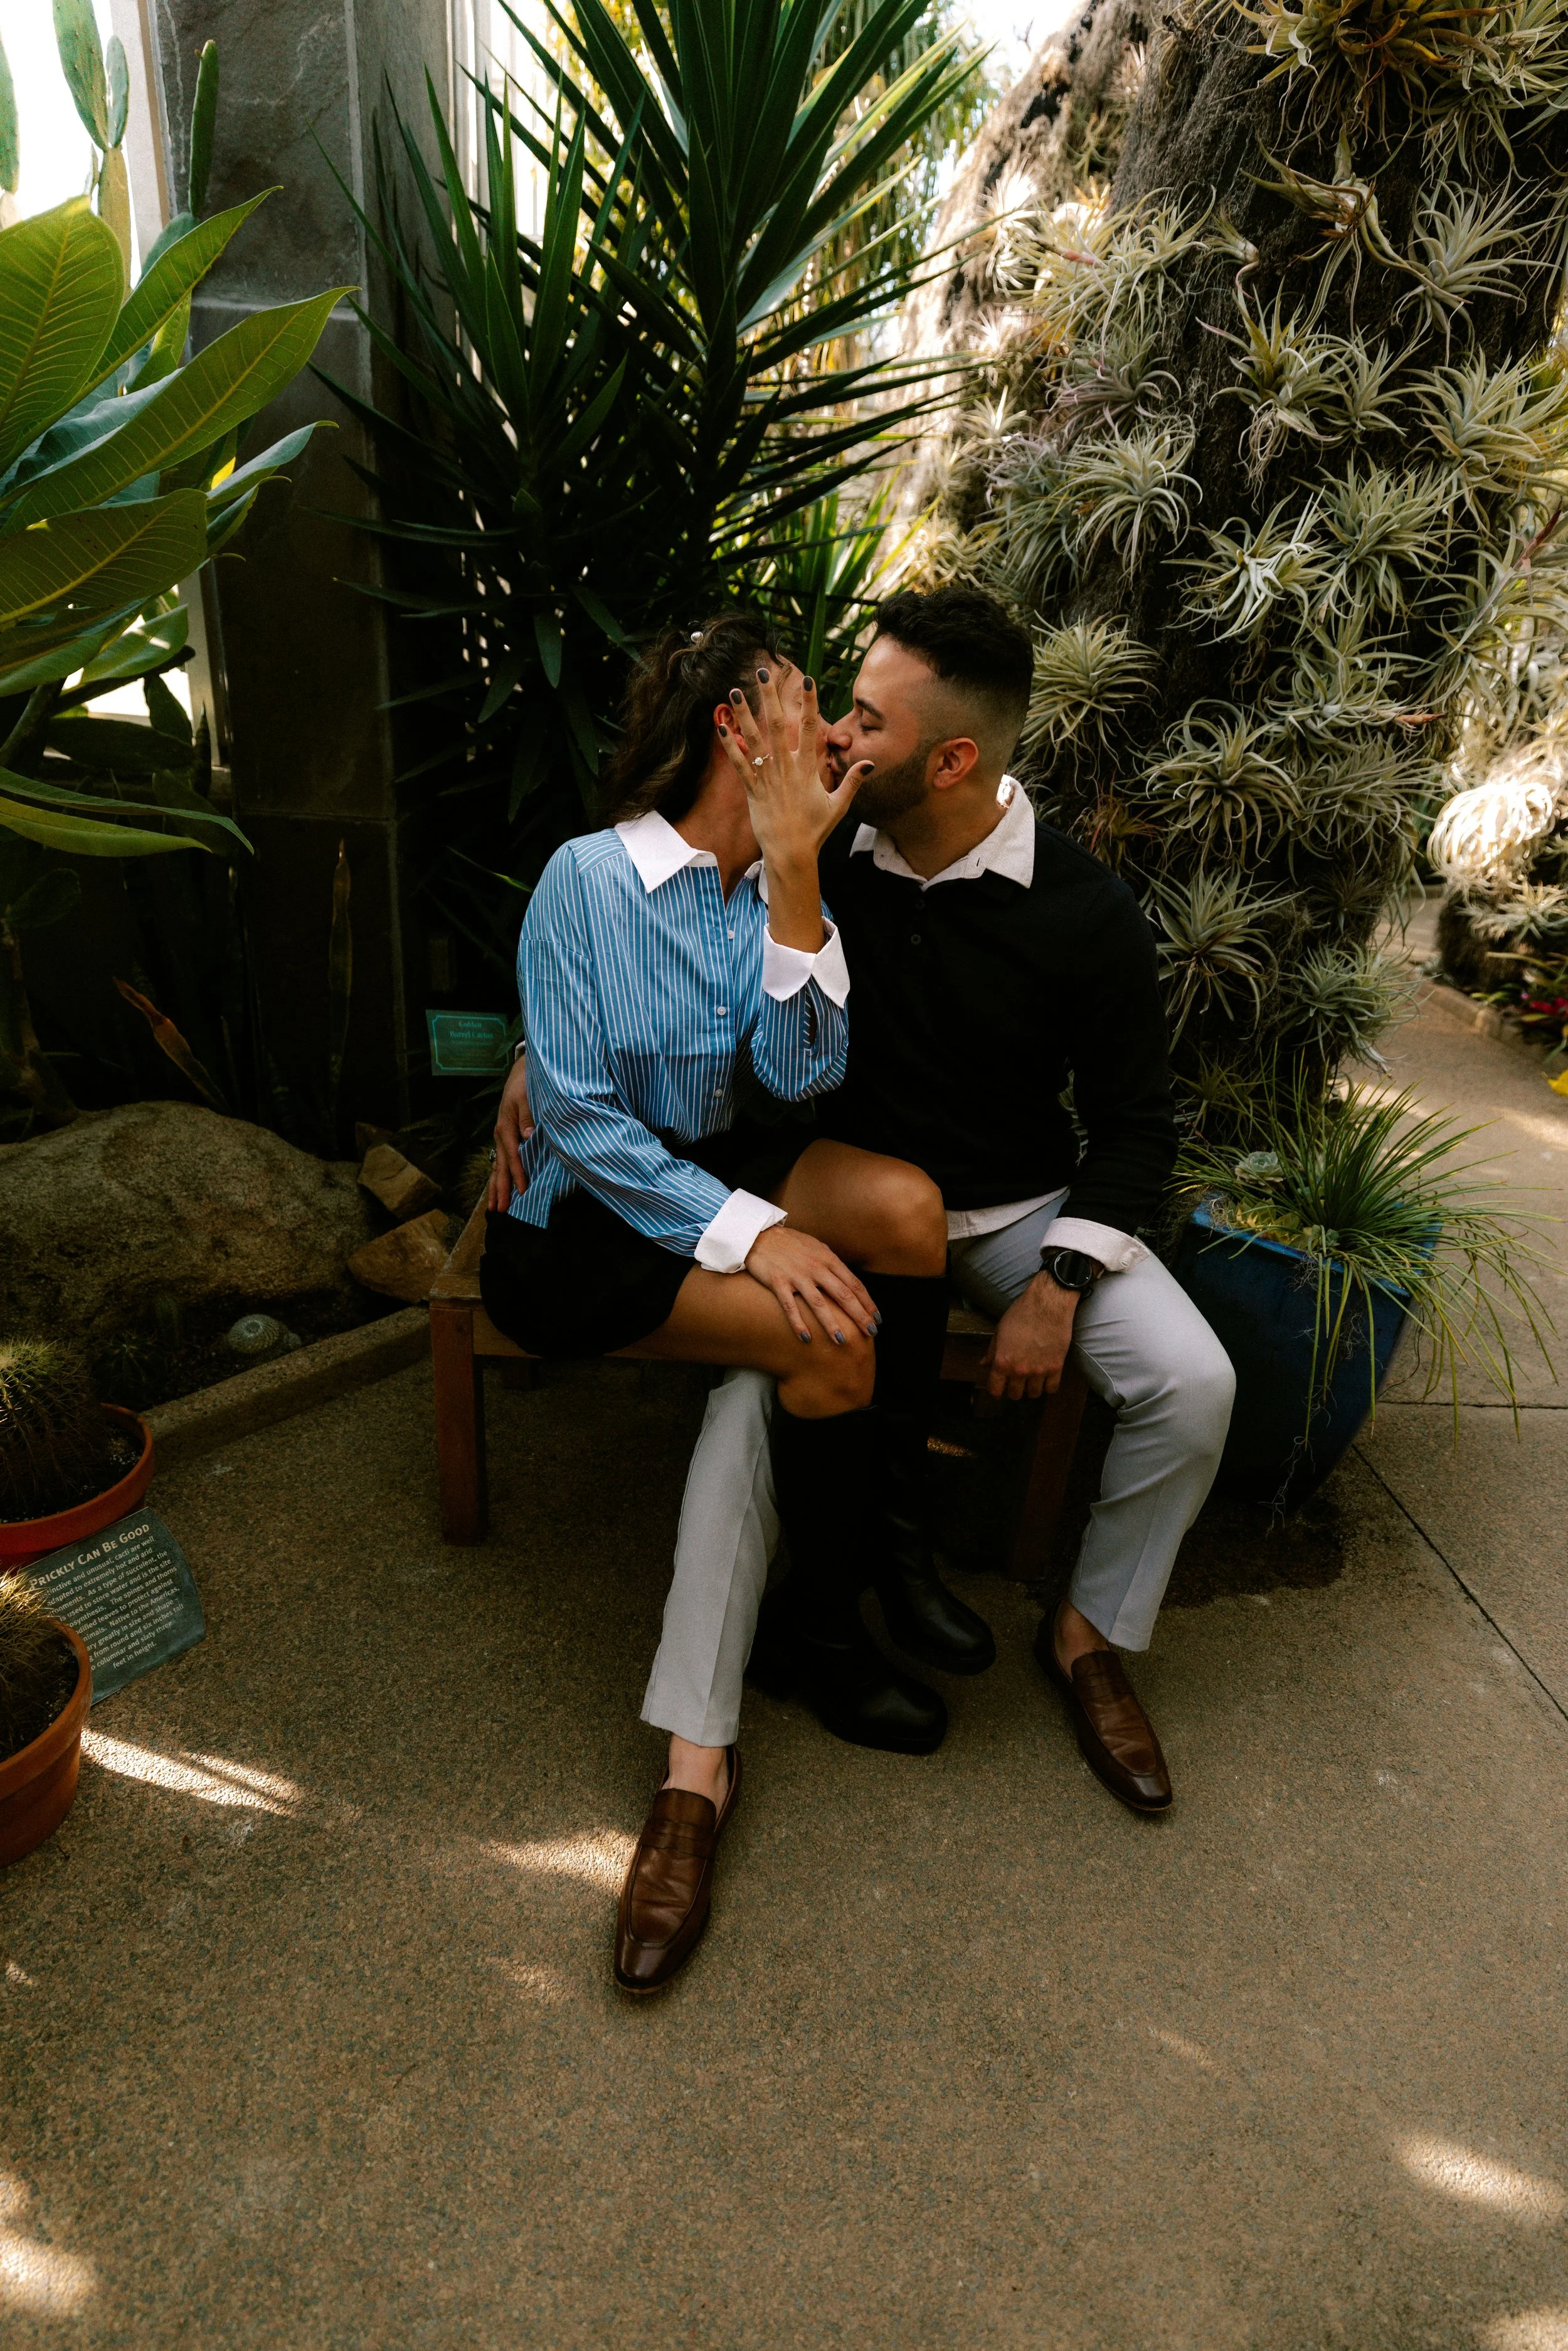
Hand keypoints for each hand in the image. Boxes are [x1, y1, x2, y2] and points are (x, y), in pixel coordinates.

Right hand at [487, 1053, 534, 1211]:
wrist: (521, 1071)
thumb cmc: (526, 1083)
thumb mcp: (527, 1096)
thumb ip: (528, 1116)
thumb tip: (528, 1136)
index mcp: (507, 1127)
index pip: (513, 1157)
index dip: (518, 1175)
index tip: (522, 1192)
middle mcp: (501, 1135)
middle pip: (501, 1167)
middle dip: (501, 1190)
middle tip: (500, 1211)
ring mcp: (501, 1137)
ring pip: (498, 1167)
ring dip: (496, 1187)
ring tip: (494, 1208)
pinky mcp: (505, 1137)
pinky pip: (501, 1161)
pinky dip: (499, 1176)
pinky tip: (499, 1188)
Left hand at [716, 668, 868, 949]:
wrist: (791, 853)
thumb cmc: (816, 830)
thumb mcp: (839, 805)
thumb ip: (852, 781)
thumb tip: (871, 763)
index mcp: (807, 770)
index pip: (808, 729)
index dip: (808, 704)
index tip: (807, 681)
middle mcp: (785, 769)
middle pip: (777, 725)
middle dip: (769, 697)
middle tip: (763, 672)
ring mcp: (767, 778)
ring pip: (754, 740)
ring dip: (744, 714)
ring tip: (734, 691)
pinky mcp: (752, 790)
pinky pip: (739, 763)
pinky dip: (730, 745)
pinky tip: (720, 727)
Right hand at [744, 1223, 878, 1347]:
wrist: (759, 1235)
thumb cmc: (790, 1243)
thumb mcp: (816, 1248)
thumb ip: (831, 1263)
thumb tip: (847, 1280)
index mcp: (828, 1259)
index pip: (854, 1284)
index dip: (867, 1303)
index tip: (877, 1318)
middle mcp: (816, 1267)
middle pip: (843, 1294)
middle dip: (859, 1315)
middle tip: (870, 1332)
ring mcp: (797, 1276)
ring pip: (819, 1303)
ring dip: (831, 1323)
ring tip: (841, 1341)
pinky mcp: (778, 1282)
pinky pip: (790, 1306)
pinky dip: (799, 1323)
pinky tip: (806, 1338)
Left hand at [983, 1271, 1079, 1401]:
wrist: (1047, 1305)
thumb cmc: (1021, 1314)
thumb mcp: (1000, 1331)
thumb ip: (992, 1351)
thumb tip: (984, 1364)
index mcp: (1002, 1362)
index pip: (995, 1390)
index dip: (996, 1390)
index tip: (999, 1388)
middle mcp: (1019, 1370)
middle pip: (1015, 1395)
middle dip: (1014, 1389)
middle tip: (1017, 1381)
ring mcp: (1038, 1371)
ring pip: (1034, 1394)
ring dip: (1031, 1389)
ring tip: (1032, 1379)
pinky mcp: (1056, 1367)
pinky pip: (1052, 1388)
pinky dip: (1048, 1386)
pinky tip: (1046, 1378)